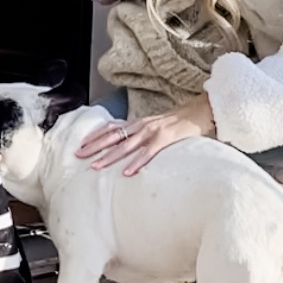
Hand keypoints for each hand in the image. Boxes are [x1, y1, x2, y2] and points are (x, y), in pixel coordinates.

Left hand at [76, 94, 216, 176]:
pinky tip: (127, 172)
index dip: (95, 136)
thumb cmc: (182, 122)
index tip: (80, 146)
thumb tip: (131, 149)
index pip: (111, 128)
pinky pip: (149, 152)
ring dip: (109, 157)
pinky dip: (137, 163)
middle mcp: (143, 125)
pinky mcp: (167, 138)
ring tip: (96, 167)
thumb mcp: (158, 127)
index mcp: (140, 123)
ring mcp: (154, 131)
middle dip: (94, 147)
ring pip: (126, 145)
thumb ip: (144, 136)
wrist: (204, 110)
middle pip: (113, 136)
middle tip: (78, 156)